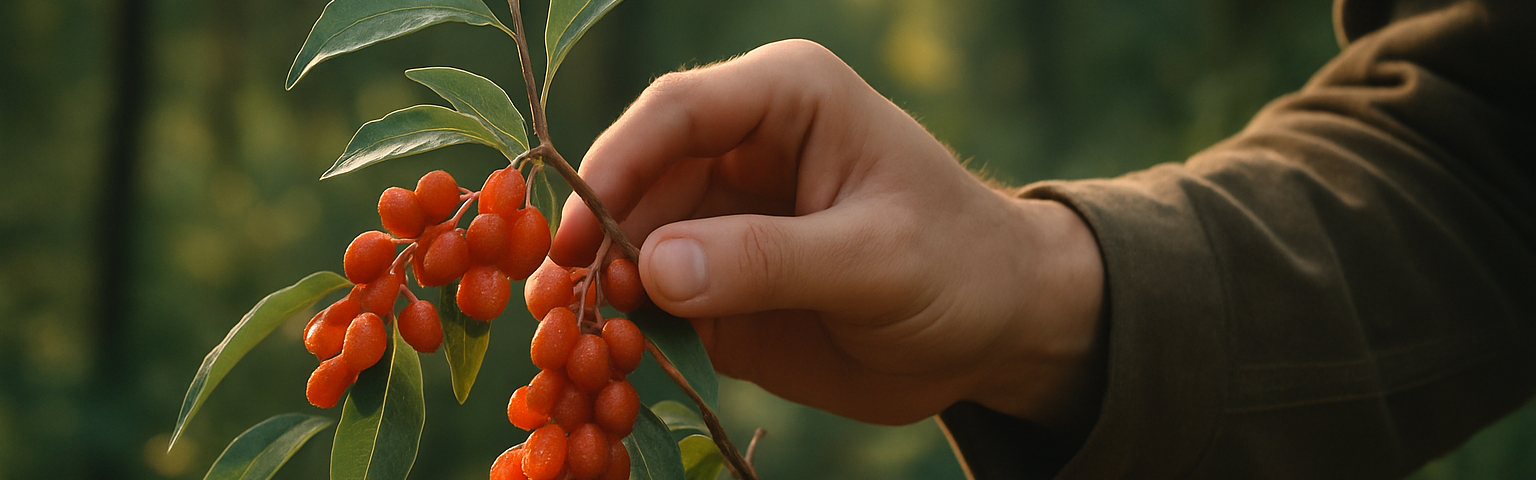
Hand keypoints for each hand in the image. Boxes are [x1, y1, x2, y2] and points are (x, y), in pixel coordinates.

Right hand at [552, 39, 1105, 429]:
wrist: (996, 330)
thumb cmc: (959, 266)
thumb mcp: (876, 261)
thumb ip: (770, 259)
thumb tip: (652, 268)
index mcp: (784, 99)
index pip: (676, 113)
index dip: (614, 167)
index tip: (575, 236)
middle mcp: (738, 148)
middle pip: (634, 178)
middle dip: (590, 240)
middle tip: (552, 305)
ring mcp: (722, 217)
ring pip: (630, 243)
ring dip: (595, 291)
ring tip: (565, 344)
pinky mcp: (717, 280)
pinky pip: (652, 299)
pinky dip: (623, 330)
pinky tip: (599, 363)